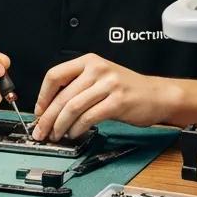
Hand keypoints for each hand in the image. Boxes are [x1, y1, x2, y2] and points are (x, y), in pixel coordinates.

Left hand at [32, 54, 173, 141]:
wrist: (158, 94)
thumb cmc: (127, 89)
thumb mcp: (101, 77)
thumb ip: (78, 86)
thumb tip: (51, 107)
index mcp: (90, 61)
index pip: (55, 75)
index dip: (43, 96)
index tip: (39, 111)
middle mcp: (98, 69)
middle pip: (62, 95)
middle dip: (47, 117)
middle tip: (41, 131)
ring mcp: (108, 84)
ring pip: (73, 107)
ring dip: (60, 125)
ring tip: (56, 135)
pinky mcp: (117, 102)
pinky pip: (89, 117)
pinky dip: (77, 128)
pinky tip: (74, 133)